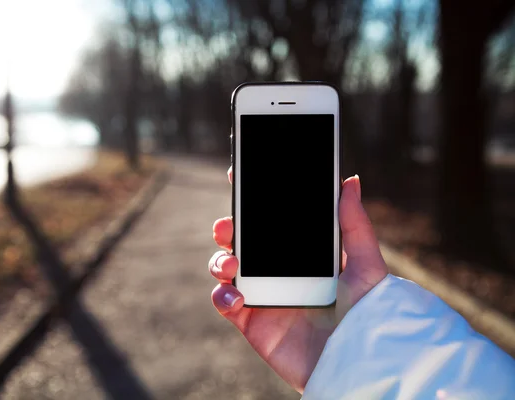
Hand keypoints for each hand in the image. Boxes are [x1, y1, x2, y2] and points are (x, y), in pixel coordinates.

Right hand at [208, 166, 387, 393]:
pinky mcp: (251, 321)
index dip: (252, 202)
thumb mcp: (365, 265)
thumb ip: (354, 224)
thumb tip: (350, 181)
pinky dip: (221, 295)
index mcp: (300, 254)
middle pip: (241, 241)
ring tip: (233, 264)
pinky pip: (223, 301)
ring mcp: (262, 294)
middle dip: (229, 228)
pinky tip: (237, 295)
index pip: (270, 223)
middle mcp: (277, 271)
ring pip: (226, 267)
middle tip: (229, 226)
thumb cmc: (368, 316)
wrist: (357, 364)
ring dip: (220, 259)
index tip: (239, 179)